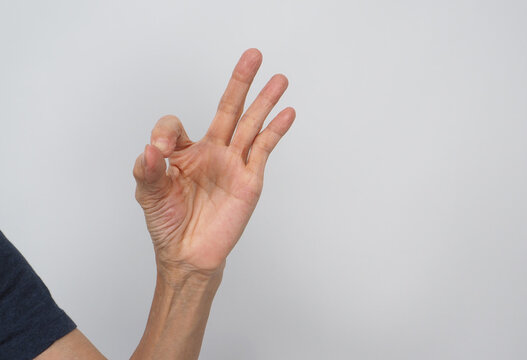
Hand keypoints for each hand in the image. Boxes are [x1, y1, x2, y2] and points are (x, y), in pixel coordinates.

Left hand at [132, 48, 294, 280]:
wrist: (188, 255)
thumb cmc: (168, 224)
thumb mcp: (148, 193)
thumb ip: (147, 167)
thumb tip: (152, 149)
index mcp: (187, 153)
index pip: (177, 126)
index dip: (167, 133)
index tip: (159, 152)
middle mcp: (213, 152)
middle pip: (230, 109)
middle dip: (241, 82)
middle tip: (253, 55)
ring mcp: (234, 165)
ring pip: (252, 125)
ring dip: (265, 101)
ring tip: (279, 79)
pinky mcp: (250, 180)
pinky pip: (264, 150)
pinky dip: (276, 130)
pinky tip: (286, 113)